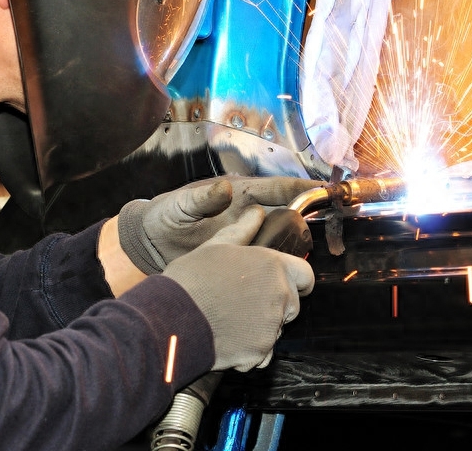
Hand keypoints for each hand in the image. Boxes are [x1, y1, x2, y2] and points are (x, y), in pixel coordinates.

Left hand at [116, 176, 318, 274]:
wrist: (149, 244)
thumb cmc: (163, 217)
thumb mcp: (180, 206)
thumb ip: (201, 198)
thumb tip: (226, 188)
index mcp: (238, 195)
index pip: (276, 189)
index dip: (299, 190)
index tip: (321, 191)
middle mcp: (247, 214)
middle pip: (285, 216)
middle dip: (304, 223)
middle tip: (322, 233)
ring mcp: (245, 236)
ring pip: (278, 240)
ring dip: (292, 249)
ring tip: (307, 264)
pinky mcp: (240, 257)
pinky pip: (264, 260)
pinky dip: (275, 268)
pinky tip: (284, 283)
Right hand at [163, 242, 313, 370]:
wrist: (171, 319)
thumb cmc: (191, 280)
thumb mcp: (216, 246)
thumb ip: (243, 230)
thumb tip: (256, 212)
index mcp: (273, 265)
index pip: (306, 275)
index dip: (296, 280)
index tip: (284, 285)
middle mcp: (280, 294)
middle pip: (292, 304)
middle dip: (275, 306)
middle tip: (243, 303)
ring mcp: (272, 325)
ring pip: (276, 330)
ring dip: (261, 329)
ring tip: (229, 320)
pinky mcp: (260, 351)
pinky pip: (263, 354)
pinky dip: (250, 352)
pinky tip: (228, 339)